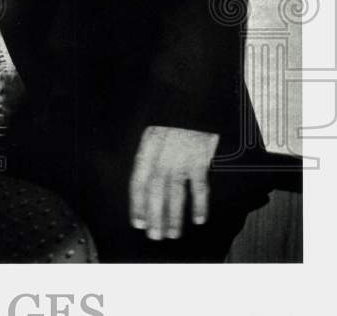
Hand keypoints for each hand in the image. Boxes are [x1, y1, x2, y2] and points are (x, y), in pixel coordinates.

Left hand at [129, 125, 219, 239]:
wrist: (191, 101)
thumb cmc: (172, 118)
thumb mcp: (152, 130)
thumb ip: (148, 154)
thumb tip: (145, 180)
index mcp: (146, 149)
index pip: (138, 181)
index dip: (137, 203)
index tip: (138, 222)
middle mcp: (161, 156)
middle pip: (154, 191)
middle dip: (154, 216)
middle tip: (155, 236)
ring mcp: (181, 158)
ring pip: (175, 192)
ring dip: (173, 216)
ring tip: (172, 234)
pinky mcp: (200, 159)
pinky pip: (199, 186)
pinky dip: (200, 204)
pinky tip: (199, 219)